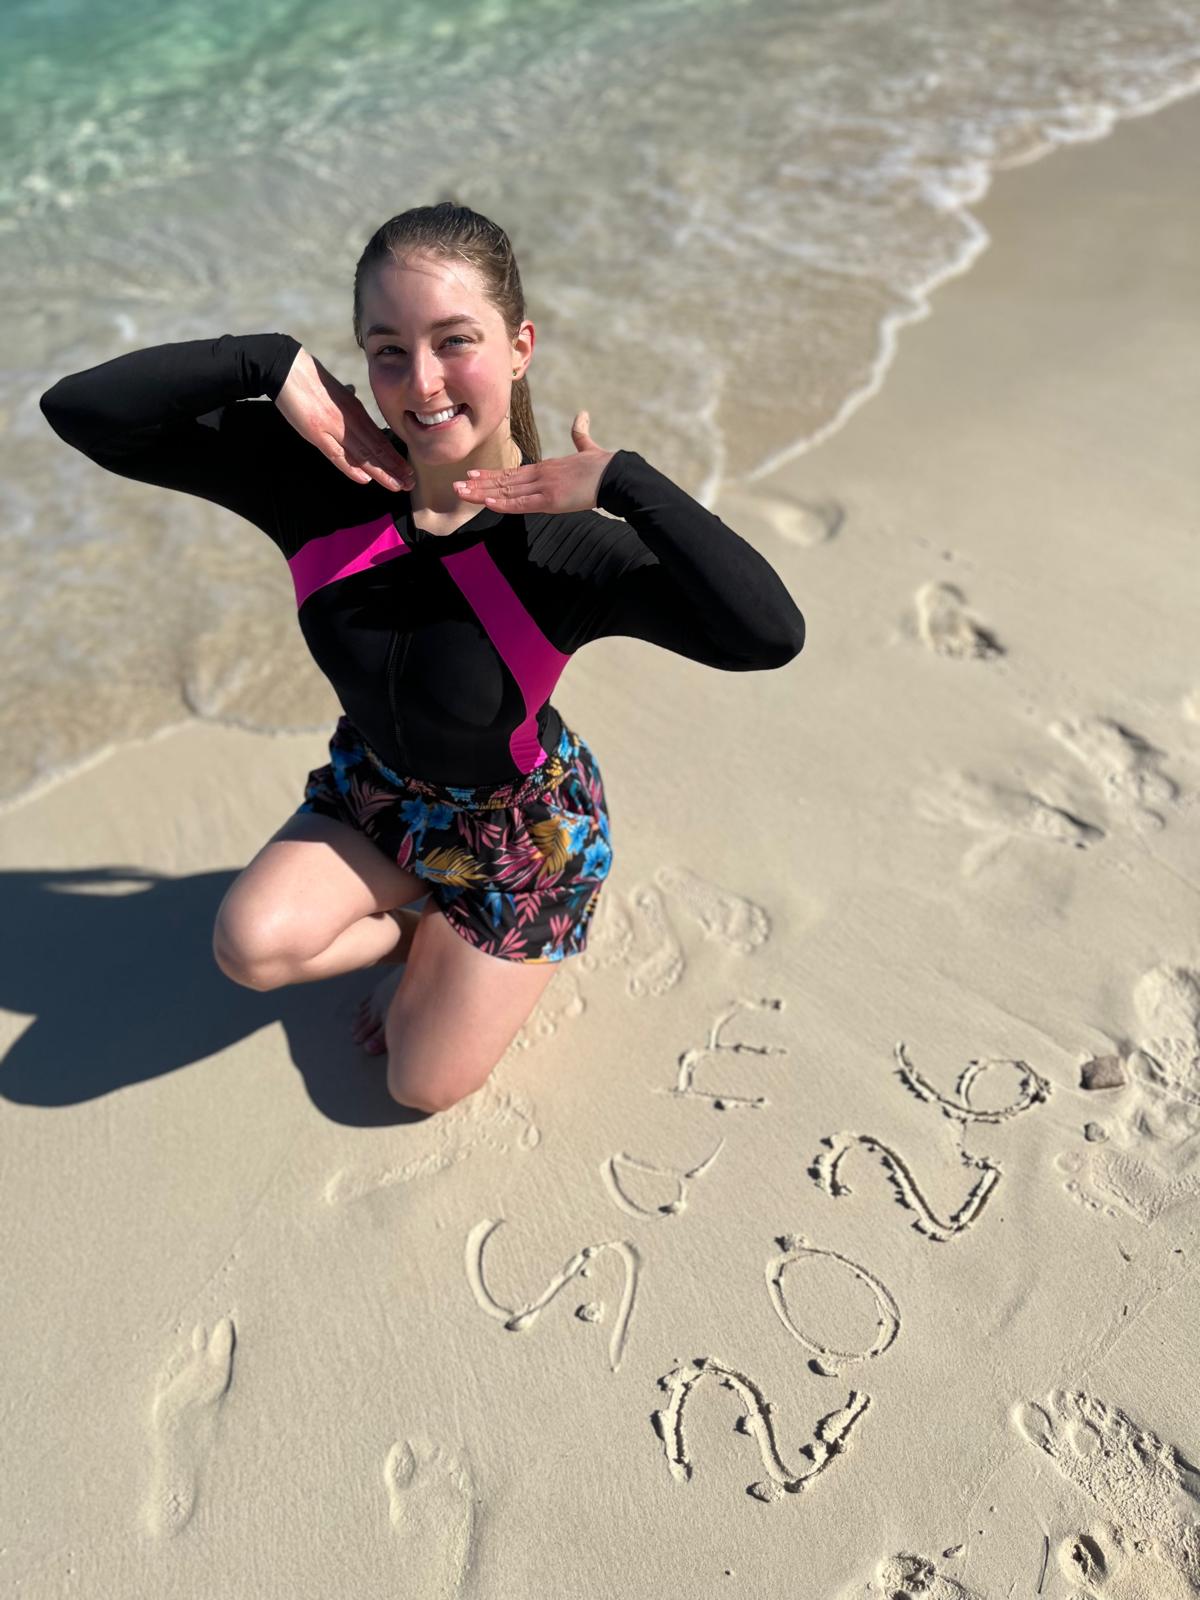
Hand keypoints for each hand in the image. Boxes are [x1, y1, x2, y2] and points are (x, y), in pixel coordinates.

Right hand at [274, 347, 413, 491]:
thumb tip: (353, 399)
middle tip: (410, 483)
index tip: (407, 470)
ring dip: (381, 471)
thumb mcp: (337, 393)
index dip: (394, 456)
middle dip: (394, 468)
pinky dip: (351, 467)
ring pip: (363, 453)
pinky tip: (365, 479)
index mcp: (356, 411)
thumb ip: (347, 405)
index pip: (380, 438)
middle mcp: (350, 420)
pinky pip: (337, 453)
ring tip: (397, 485)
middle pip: (376, 448)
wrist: (288, 368)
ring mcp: (334, 427)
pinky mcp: (316, 432)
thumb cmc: (310, 379)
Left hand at [452, 412, 613, 513]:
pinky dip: (503, 503)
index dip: (490, 474)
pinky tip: (487, 502)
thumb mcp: (589, 449)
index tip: (472, 473)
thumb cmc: (605, 465)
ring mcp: (544, 487)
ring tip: (461, 491)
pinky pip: (521, 503)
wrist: (616, 474)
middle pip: (503, 480)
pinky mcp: (550, 500)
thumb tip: (582, 415)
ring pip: (506, 490)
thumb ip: (581, 435)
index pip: (512, 472)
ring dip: (482, 492)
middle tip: (456, 484)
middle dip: (478, 483)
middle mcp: (540, 475)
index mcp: (546, 467)